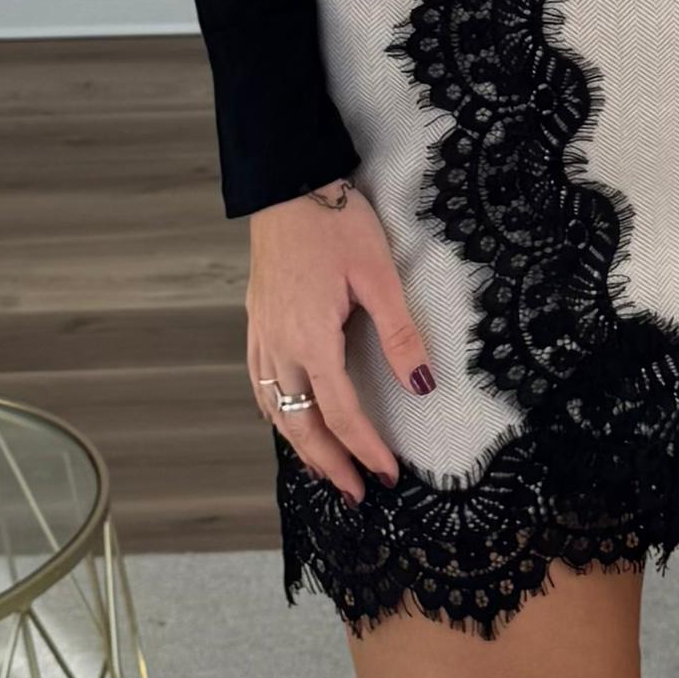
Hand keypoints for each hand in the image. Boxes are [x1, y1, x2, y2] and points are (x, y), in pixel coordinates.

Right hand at [247, 176, 436, 502]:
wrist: (287, 184)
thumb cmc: (335, 223)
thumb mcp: (378, 275)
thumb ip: (400, 335)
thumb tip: (422, 386)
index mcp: (311, 338)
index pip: (340, 411)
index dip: (365, 448)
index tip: (386, 474)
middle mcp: (280, 345)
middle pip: (301, 423)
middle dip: (330, 463)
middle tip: (356, 492)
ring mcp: (262, 335)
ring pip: (276, 409)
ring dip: (301, 446)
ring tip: (326, 471)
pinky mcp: (256, 323)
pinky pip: (261, 384)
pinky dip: (275, 414)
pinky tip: (287, 422)